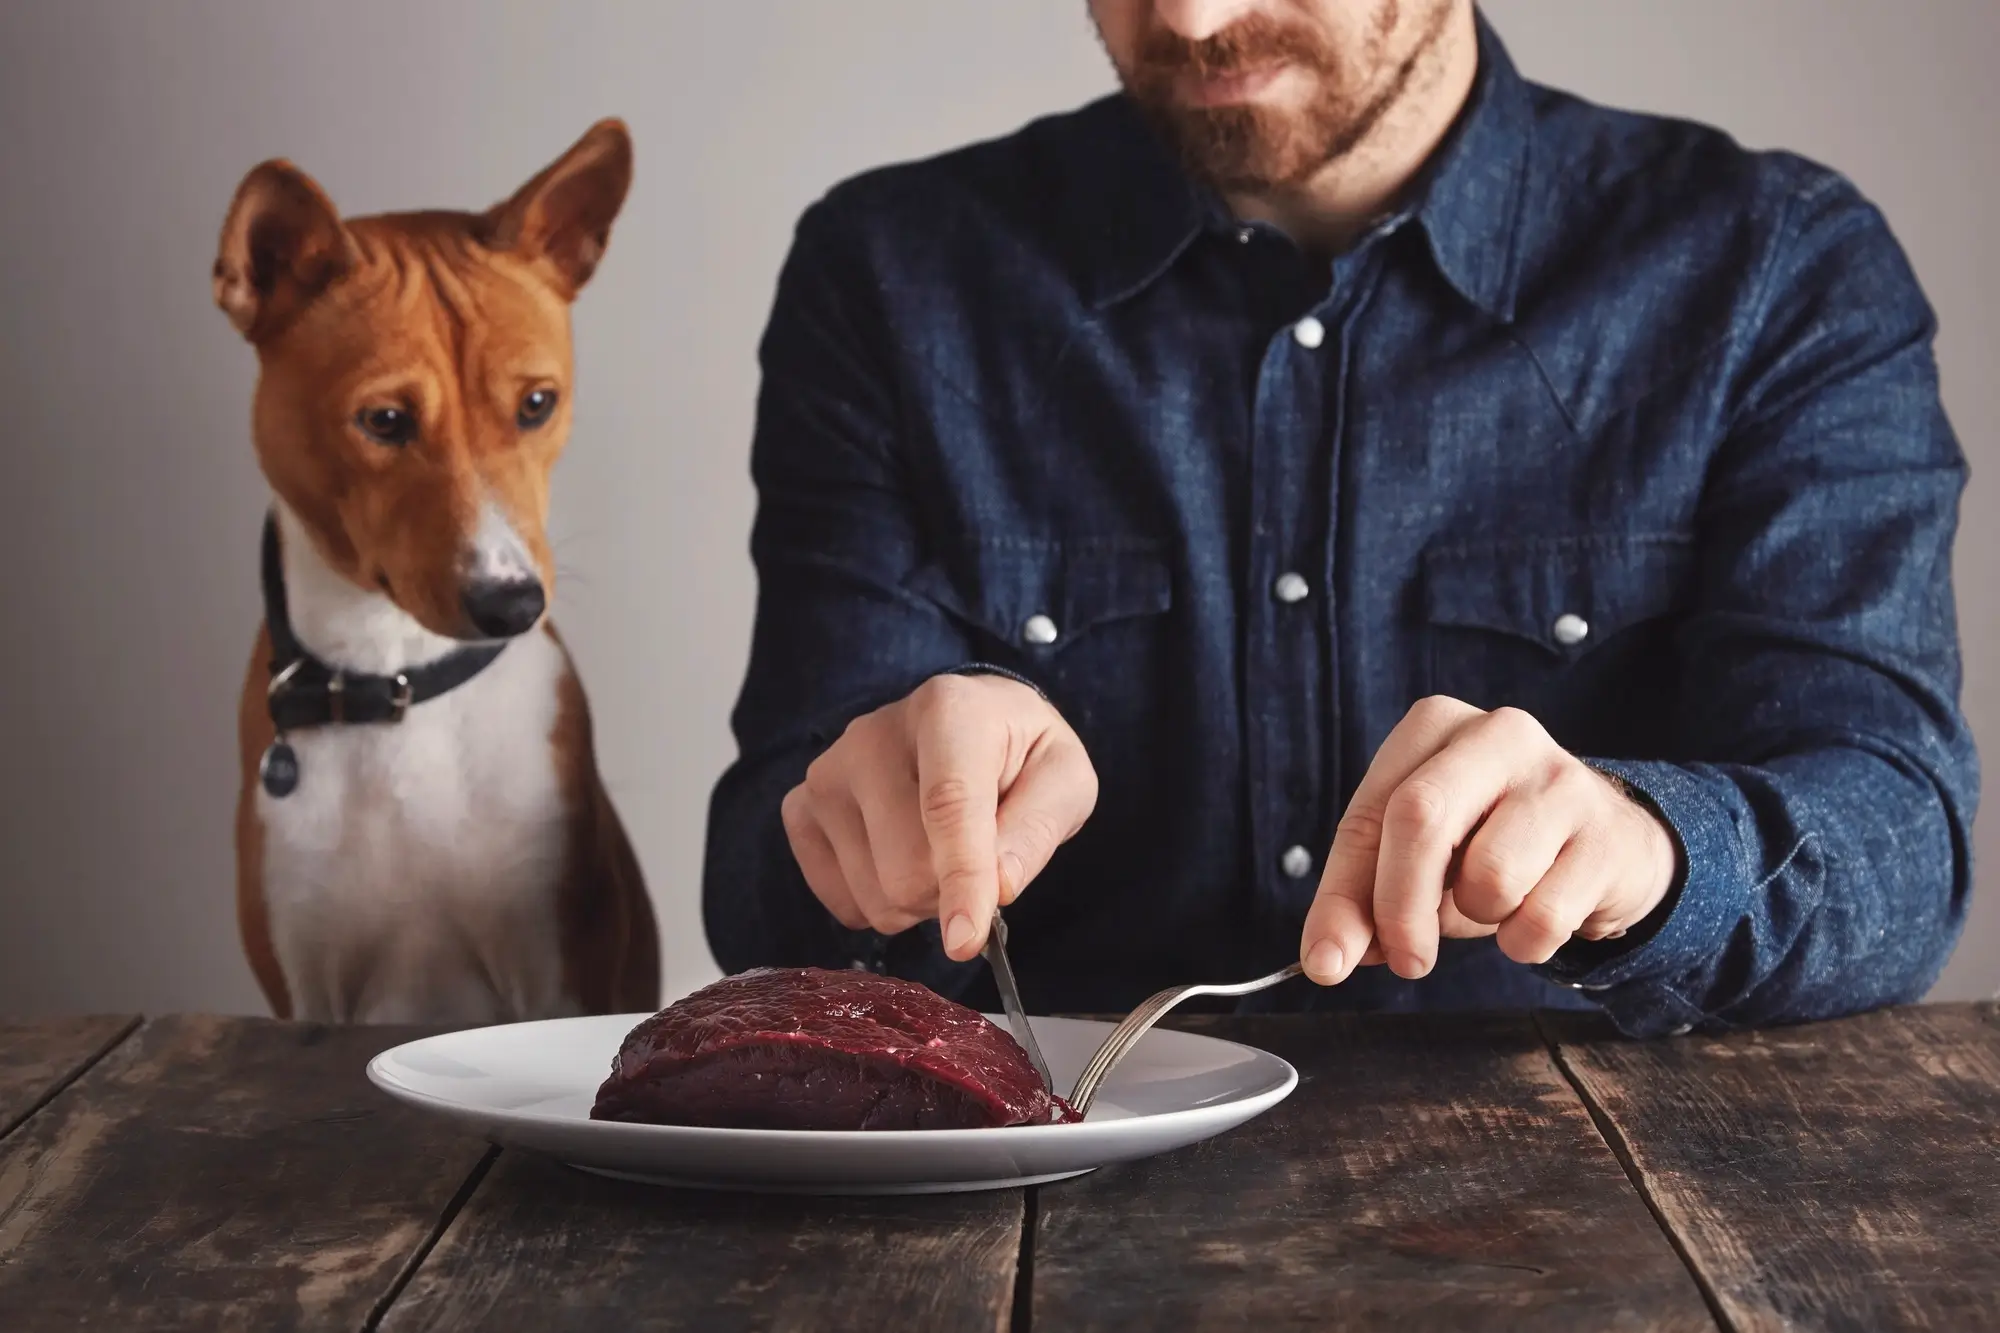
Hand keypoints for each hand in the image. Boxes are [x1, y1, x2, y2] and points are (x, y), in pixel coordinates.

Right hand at [781, 674, 1098, 961]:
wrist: (964, 724)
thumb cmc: (1018, 755)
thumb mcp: (1064, 781)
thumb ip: (1037, 830)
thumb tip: (998, 887)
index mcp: (947, 712)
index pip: (948, 805)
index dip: (961, 878)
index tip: (967, 940)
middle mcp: (871, 736)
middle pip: (908, 869)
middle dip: (952, 892)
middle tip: (977, 859)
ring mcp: (827, 774)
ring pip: (875, 895)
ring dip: (918, 901)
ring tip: (936, 850)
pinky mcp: (800, 808)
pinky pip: (841, 901)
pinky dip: (878, 902)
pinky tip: (897, 857)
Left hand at [1299, 697, 1676, 983]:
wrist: (1610, 846)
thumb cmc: (1494, 844)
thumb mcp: (1421, 860)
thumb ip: (1367, 902)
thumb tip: (1330, 958)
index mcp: (1435, 727)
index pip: (1367, 815)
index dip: (1340, 896)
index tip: (1326, 961)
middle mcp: (1498, 734)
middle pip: (1421, 819)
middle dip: (1400, 908)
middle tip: (1406, 962)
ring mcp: (1560, 778)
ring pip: (1489, 875)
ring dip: (1479, 916)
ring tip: (1494, 901)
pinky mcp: (1606, 834)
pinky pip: (1543, 916)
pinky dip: (1526, 940)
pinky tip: (1538, 914)